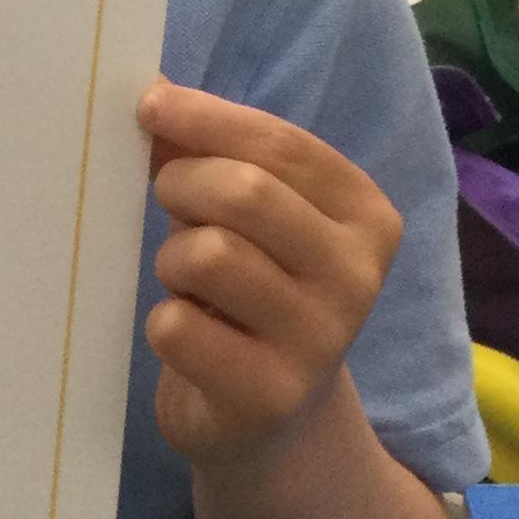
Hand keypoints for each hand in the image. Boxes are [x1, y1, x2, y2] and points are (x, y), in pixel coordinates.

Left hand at [137, 79, 401, 468]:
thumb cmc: (251, 295)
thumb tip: (156, 95)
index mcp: (366, 217)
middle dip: (183, 185)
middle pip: (244, 193)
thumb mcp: (248, 221)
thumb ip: (214, 157)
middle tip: (167, 204)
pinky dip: (163, 324)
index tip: (152, 107)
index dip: (207, 119)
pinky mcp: (266, 396)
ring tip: (186, 281)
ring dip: (173, 260)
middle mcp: (357, 276)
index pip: (282, 145)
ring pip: (208, 256)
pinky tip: (188, 339)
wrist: (274, 422)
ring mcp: (318, 341)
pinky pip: (178, 327)